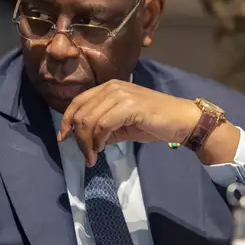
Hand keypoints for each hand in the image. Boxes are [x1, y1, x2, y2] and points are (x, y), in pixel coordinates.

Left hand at [57, 80, 201, 165]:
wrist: (181, 121)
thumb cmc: (154, 123)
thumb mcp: (123, 125)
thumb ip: (103, 128)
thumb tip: (83, 139)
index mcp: (109, 87)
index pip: (78, 102)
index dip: (67, 120)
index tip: (64, 138)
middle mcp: (112, 87)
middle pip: (81, 112)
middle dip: (78, 138)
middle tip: (86, 156)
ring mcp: (121, 95)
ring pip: (90, 120)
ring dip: (87, 142)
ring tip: (93, 156)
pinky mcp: (129, 106)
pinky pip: (104, 124)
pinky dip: (98, 140)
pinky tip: (101, 150)